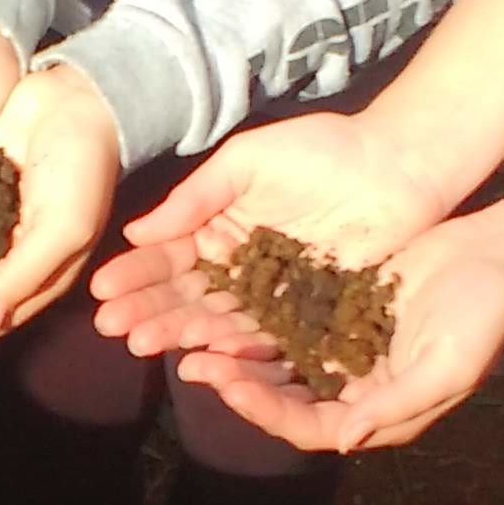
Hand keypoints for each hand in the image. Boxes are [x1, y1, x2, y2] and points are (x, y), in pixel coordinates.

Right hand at [97, 108, 459, 362]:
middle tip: (112, 328)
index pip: (170, 253)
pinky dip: (231, 345)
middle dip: (146, 308)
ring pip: (217, 317)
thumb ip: (196, 197)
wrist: (400, 166)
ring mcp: (272, 290)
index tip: (103, 291)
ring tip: (140, 344)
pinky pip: (264, 333)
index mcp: (220, 222)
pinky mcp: (307, 313)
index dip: (137, 273)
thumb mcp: (249, 161)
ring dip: (177, 331)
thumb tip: (136, 233)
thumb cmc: (325, 150)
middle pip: (186, 292)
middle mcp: (240, 261)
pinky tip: (199, 353)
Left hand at [172, 213, 503, 452]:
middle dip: (238, 383)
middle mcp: (356, 391)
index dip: (268, 410)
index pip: (311, 427)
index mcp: (380, 415)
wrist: (501, 258)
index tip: (229, 385)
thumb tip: (347, 439)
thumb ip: (398, 403)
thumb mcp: (448, 365)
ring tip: (193, 339)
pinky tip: (223, 302)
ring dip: (238, 354)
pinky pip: (288, 325)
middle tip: (192, 362)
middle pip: (284, 398)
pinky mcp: (340, 316)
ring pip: (279, 364)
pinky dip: (257, 320)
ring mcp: (346, 354)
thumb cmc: (484, 315)